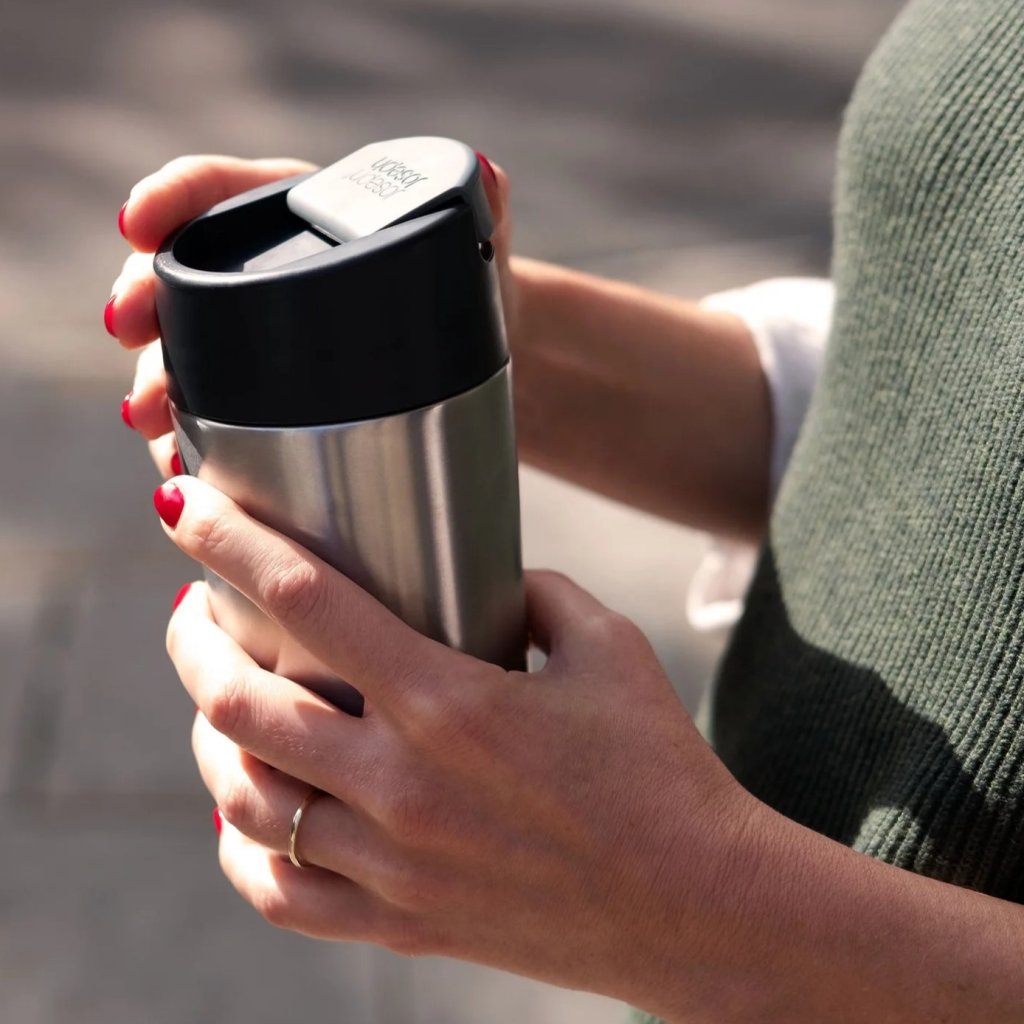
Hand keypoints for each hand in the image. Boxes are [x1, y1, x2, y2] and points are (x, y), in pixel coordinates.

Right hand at [106, 152, 518, 476]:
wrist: (484, 360)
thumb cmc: (473, 291)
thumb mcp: (477, 248)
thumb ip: (485, 207)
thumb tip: (487, 175)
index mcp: (296, 218)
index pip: (219, 193)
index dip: (170, 197)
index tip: (137, 221)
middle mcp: (262, 275)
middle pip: (176, 277)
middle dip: (141, 302)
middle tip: (129, 334)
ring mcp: (256, 340)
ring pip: (180, 353)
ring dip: (154, 384)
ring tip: (152, 422)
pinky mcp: (264, 400)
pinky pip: (209, 415)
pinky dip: (190, 442)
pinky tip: (185, 471)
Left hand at [158, 474, 755, 1014]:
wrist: (696, 905)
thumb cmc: (660, 768)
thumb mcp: (607, 650)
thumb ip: (536, 597)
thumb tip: (491, 583)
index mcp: (448, 699)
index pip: (304, 599)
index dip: (229, 541)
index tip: (185, 504)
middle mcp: (402, 781)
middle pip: (241, 703)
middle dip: (193, 639)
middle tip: (192, 608)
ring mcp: (393, 863)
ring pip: (245, 797)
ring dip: (209, 736)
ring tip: (216, 698)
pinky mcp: (402, 923)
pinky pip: (282, 894)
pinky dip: (242, 846)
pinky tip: (244, 812)